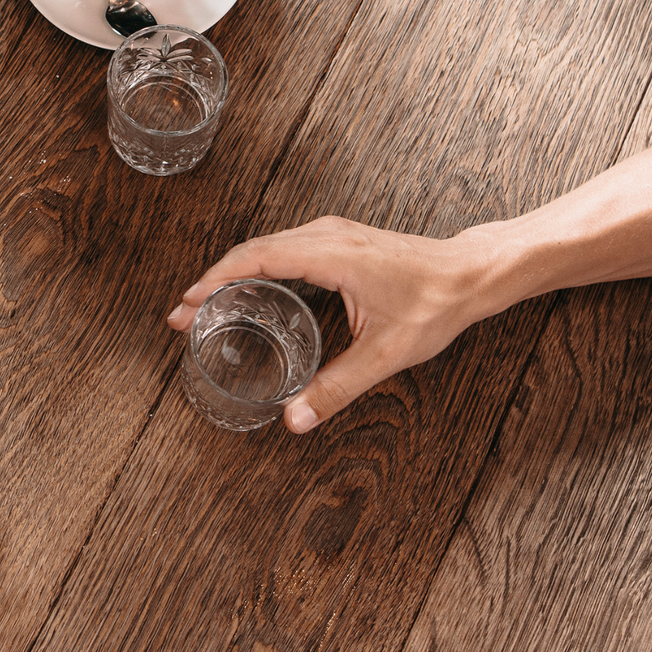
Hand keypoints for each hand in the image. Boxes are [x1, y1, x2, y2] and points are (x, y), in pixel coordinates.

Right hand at [168, 216, 493, 431]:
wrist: (470, 274)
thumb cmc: (436, 303)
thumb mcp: (386, 352)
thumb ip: (338, 387)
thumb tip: (296, 418)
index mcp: (332, 253)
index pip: (257, 258)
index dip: (215, 279)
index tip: (187, 302)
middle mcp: (327, 235)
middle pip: (252, 250)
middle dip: (212, 282)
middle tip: (182, 315)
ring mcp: (333, 233)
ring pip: (267, 246)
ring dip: (232, 272)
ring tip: (205, 304)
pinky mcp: (339, 240)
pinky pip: (284, 247)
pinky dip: (257, 267)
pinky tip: (249, 291)